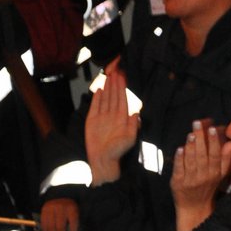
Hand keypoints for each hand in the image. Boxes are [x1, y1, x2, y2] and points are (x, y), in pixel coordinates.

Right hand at [40, 198, 79, 230]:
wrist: (60, 195)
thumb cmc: (70, 208)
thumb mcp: (76, 213)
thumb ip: (75, 224)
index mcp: (72, 209)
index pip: (73, 223)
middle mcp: (61, 208)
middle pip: (60, 227)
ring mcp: (51, 208)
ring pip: (51, 226)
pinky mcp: (44, 210)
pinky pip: (43, 223)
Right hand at [85, 65, 139, 184]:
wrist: (102, 159)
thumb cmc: (117, 151)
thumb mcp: (130, 138)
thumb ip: (133, 125)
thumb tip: (137, 112)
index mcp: (122, 118)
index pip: (123, 99)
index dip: (123, 88)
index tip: (123, 77)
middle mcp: (112, 116)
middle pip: (114, 96)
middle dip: (115, 84)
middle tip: (115, 71)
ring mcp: (102, 117)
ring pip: (106, 99)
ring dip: (107, 88)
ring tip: (108, 76)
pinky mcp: (92, 119)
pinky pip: (95, 106)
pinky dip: (97, 98)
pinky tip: (100, 89)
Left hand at [170, 120, 230, 230]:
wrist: (195, 208)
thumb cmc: (208, 188)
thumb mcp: (220, 176)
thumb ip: (226, 160)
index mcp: (215, 173)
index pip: (216, 155)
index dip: (214, 142)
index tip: (213, 128)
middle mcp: (204, 176)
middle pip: (203, 155)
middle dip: (201, 139)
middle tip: (197, 123)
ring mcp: (191, 180)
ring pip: (192, 161)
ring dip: (191, 147)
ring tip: (191, 134)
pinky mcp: (178, 182)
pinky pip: (179, 169)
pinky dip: (179, 159)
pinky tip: (180, 149)